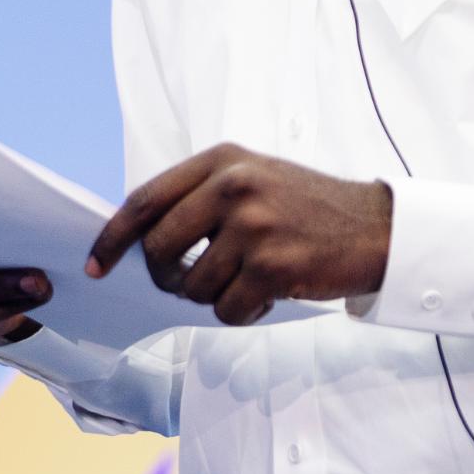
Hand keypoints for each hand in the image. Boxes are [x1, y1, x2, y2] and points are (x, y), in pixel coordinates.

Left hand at [86, 145, 393, 327]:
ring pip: (192, 286)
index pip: (144, 200)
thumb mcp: (252, 178)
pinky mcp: (273, 265)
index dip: (113, 238)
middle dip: (165, 277)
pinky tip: (266, 294)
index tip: (96, 265)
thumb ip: (199, 197)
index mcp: (221, 160)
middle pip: (158, 249)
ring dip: (213, 296)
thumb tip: (139, 240)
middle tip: (187, 283)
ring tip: (246, 280)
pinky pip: (225, 309)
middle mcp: (233, 185)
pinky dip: (240, 312)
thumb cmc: (306, 208)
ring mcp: (253, 225)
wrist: (377, 228)